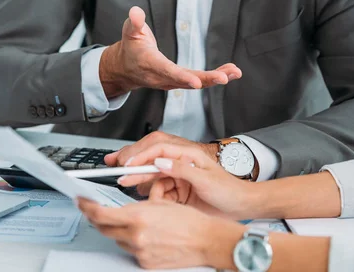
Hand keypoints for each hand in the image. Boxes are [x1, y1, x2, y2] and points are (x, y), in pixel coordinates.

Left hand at [77, 198, 243, 269]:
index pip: (100, 213)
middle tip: (95, 210)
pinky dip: (133, 242)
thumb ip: (137, 206)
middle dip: (97, 218)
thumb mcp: (160, 203)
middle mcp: (136, 235)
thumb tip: (122, 208)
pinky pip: (131, 251)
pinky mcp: (145, 263)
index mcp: (138, 216)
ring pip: (118, 240)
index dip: (86, 206)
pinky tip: (147, 236)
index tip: (81, 201)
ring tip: (134, 223)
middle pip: (104, 228)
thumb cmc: (190, 220)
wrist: (207, 240)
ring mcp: (139, 251)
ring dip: (118, 231)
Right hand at [100, 6, 241, 96]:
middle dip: (206, 79)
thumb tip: (136, 12)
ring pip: (196, 82)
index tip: (196, 82)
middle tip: (225, 77)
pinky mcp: (179, 82)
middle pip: (186, 80)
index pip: (167, 70)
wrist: (126, 69)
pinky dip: (214, 77)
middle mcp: (162, 77)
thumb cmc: (131, 47)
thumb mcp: (129, 31)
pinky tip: (230, 73)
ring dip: (216, 78)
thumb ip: (134, 22)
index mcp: (150, 63)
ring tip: (235, 72)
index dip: (181, 76)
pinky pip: (199, 81)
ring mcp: (171, 82)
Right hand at [121, 142, 256, 219]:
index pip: (159, 147)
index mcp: (189, 152)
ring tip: (122, 176)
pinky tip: (140, 188)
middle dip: (131, 156)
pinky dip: (147, 186)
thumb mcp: (206, 180)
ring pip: (150, 167)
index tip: (127, 164)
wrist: (240, 206)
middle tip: (113, 164)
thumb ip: (183, 169)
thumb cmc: (229, 190)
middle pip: (150, 152)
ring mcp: (178, 172)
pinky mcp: (177, 185)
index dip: (140, 154)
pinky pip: (157, 183)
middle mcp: (181, 159)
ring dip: (137, 172)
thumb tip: (160, 162)